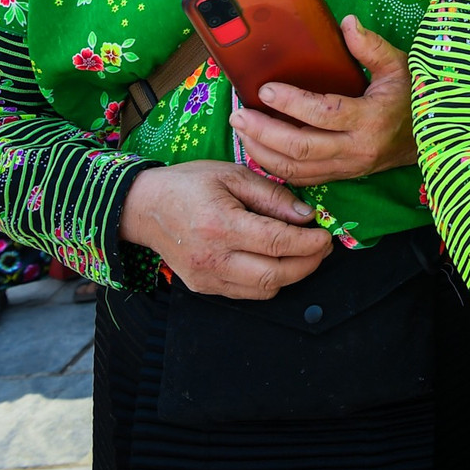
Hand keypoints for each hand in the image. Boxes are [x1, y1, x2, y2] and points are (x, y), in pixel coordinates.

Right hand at [117, 160, 330, 297]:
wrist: (144, 208)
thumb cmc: (189, 184)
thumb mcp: (233, 175)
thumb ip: (272, 195)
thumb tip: (307, 216)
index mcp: (220, 225)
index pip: (277, 243)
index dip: (309, 243)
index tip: (325, 235)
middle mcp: (212, 258)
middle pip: (274, 275)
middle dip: (308, 263)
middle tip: (322, 247)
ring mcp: (206, 277)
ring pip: (264, 290)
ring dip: (292, 275)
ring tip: (304, 253)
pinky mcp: (203, 288)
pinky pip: (247, 294)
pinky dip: (270, 282)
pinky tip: (277, 262)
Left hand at [228, 16, 415, 185]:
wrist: (432, 137)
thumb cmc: (413, 97)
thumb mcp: (399, 66)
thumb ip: (371, 47)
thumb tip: (346, 24)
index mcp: (371, 119)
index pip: (324, 114)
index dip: (292, 104)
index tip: (266, 89)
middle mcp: (357, 149)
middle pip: (301, 148)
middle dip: (264, 132)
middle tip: (239, 115)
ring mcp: (348, 167)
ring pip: (295, 170)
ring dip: (262, 152)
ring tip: (241, 131)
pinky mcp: (341, 176)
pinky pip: (301, 179)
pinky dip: (275, 166)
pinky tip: (259, 149)